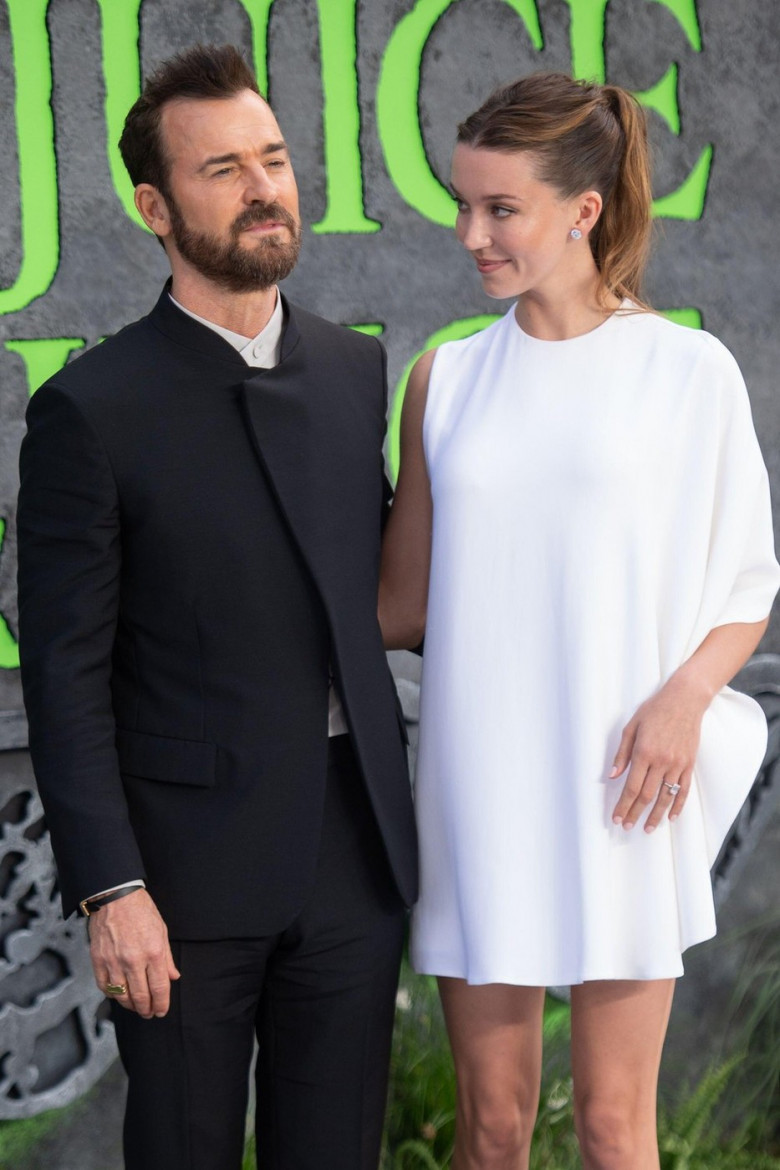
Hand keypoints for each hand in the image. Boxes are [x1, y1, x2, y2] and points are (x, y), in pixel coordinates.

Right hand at [88, 888, 179, 1017]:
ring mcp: (114, 962)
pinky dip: (112, 995)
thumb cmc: (141, 910)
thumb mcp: (162, 931)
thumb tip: (173, 977)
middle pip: (140, 997)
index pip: (159, 988)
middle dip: (146, 1010)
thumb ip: (167, 958)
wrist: (115, 896)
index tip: (161, 1011)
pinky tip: (119, 995)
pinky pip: (105, 987)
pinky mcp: (98, 960)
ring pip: (122, 996)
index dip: (161, 1004)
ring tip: (136, 1006)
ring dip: (130, 1006)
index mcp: (153, 952)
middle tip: (149, 1013)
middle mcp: (133, 960)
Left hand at [609, 675, 707, 831]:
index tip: (616, 817)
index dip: (623, 805)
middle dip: (635, 813)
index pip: (631, 787)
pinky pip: (683, 789)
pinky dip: (678, 805)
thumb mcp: (631, 727)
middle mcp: (661, 761)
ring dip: (656, 815)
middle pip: (646, 795)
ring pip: (666, 796)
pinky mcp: (689, 764)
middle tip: (626, 827)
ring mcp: (678, 764)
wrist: (685, 700)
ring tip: (648, 829)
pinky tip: (671, 817)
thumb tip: (613, 775)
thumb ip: (622, 753)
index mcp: (644, 752)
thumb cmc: (655, 710)